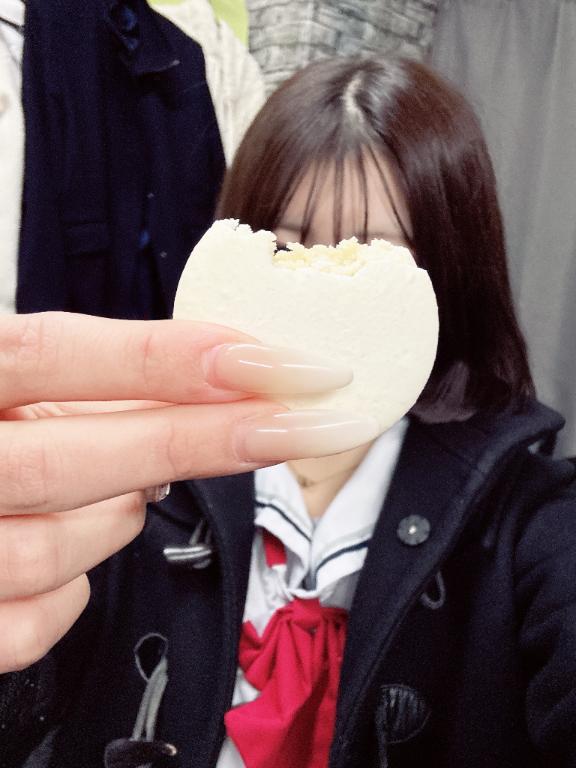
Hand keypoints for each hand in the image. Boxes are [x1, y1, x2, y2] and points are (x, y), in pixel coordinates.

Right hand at [0, 312, 369, 671]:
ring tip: (124, 483)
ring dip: (124, 512)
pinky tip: (71, 545)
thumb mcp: (13, 385)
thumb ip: (90, 380)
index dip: (167, 356)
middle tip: (303, 423)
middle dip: (204, 438)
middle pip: (76, 456)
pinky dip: (81, 584)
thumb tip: (216, 377)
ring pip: (68, 546)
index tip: (271, 360)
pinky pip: (43, 618)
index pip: (57, 354)